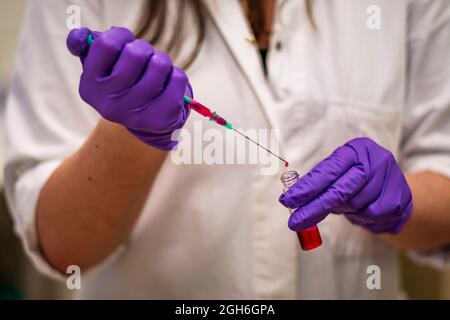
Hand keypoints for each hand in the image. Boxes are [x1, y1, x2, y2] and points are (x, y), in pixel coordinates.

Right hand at [66, 27, 191, 149]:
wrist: (143, 123)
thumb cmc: (122, 84)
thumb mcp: (100, 67)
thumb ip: (86, 46)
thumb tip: (80, 35)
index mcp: (90, 87)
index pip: (106, 44)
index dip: (121, 35)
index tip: (126, 41)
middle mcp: (110, 104)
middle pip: (136, 53)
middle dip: (144, 49)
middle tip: (144, 59)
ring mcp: (136, 114)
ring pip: (160, 64)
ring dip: (162, 61)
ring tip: (156, 72)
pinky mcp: (161, 119)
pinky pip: (178, 79)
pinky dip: (176, 76)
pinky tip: (167, 85)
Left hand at [279, 137, 412, 233]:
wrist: (397, 189)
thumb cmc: (359, 179)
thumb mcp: (341, 172)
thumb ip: (321, 181)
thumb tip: (292, 199)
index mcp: (357, 149)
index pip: (329, 169)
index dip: (308, 186)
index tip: (288, 200)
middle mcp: (376, 160)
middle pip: (340, 189)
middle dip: (315, 207)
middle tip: (295, 221)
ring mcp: (391, 179)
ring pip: (353, 205)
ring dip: (341, 210)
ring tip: (344, 206)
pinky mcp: (399, 199)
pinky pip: (368, 216)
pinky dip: (359, 217)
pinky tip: (361, 210)